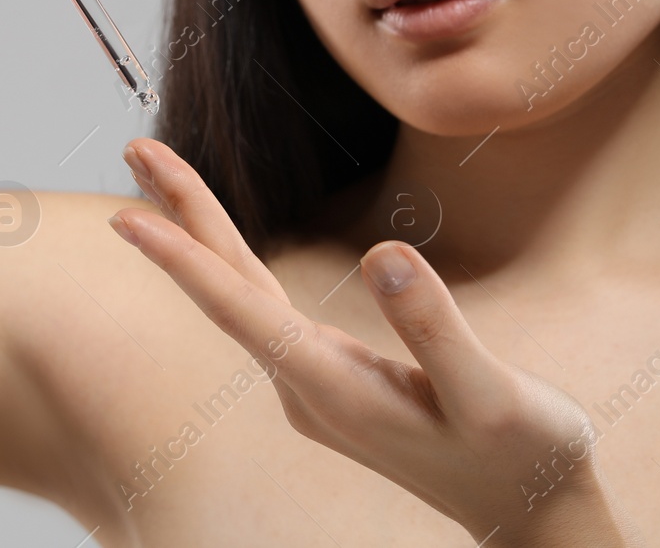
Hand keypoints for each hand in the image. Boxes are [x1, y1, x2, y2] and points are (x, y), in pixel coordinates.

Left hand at [109, 138, 645, 546]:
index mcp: (334, 389)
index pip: (242, 310)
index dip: (184, 261)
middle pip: (226, 288)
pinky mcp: (330, 378)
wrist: (530, 514)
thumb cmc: (521, 454)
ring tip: (157, 176)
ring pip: (239, 293)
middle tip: (134, 149)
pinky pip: (262, 306)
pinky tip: (217, 245)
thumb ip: (435, 329)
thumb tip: (384, 255)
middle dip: (179, 216)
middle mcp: (306, 387)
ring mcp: (313, 384)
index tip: (129, 217)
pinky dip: (231, 261)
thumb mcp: (491, 396)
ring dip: (199, 232)